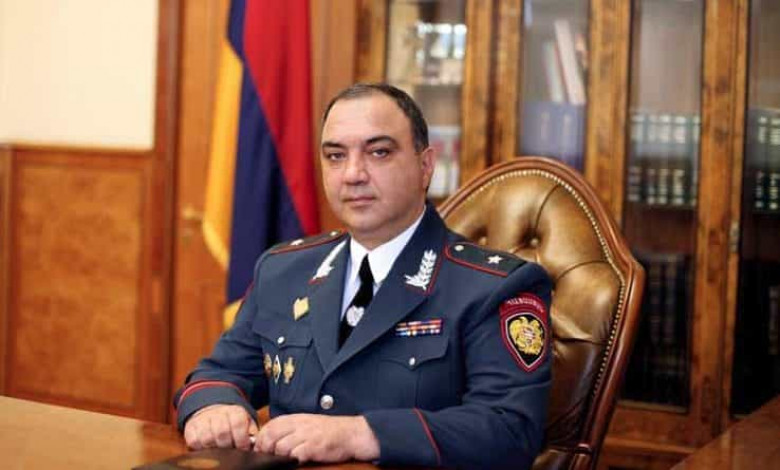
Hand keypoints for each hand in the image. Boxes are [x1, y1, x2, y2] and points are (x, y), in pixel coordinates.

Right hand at [183, 404, 256, 450]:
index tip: (243, 448)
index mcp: (234, 411)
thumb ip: (251, 432)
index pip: (238, 423)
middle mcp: (218, 413)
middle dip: (228, 445)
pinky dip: (201, 448)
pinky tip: (208, 448)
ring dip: (214, 447)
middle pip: (222, 431)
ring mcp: (202, 420)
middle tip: (231, 452)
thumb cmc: (231, 422)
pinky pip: (194, 441)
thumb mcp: (245, 422)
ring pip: (207, 437)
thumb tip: (255, 444)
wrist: (210, 411)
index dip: (241, 438)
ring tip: (220, 451)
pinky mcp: (191, 428)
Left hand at [255, 414, 379, 462]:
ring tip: (285, 460)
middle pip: (271, 436)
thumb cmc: (329, 431)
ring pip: (281, 447)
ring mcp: (307, 435)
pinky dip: (293, 460)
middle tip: (268, 457)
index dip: (261, 439)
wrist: (352, 433)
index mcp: (296, 418)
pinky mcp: (315, 447)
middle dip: (265, 449)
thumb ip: (291, 428)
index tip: (261, 449)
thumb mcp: (308, 424)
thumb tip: (271, 439)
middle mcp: (299, 425)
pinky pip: (296, 455)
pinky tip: (298, 461)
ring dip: (279, 456)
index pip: (270, 426)